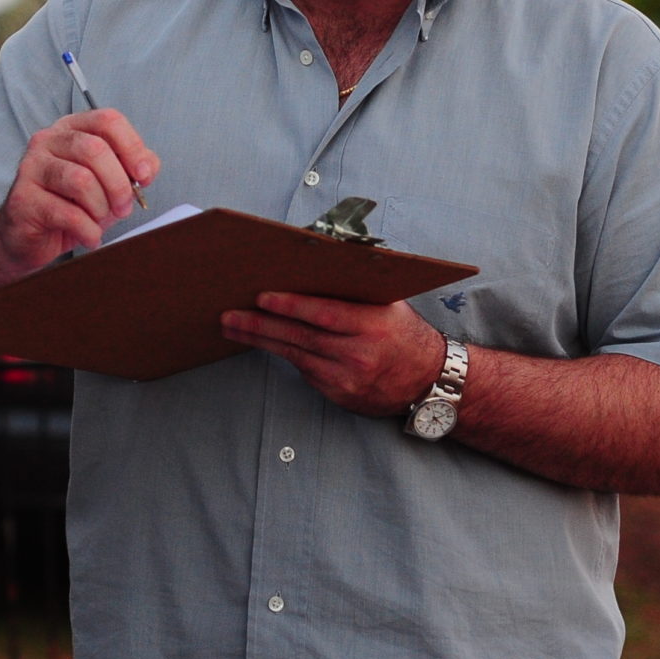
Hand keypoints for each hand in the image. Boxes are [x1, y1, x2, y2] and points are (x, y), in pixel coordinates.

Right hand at [0, 110, 159, 273]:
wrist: (27, 237)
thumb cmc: (68, 206)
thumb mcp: (107, 184)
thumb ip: (131, 168)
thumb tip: (148, 167)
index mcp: (71, 129)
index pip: (107, 121)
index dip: (132, 147)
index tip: (143, 175)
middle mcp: (48, 141)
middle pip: (95, 149)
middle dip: (118, 185)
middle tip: (122, 207)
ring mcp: (31, 167)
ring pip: (81, 180)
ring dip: (100, 208)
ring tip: (98, 220)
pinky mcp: (23, 198)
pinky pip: (68, 213)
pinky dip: (88, 230)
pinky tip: (88, 235)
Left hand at [221, 292, 447, 416]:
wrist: (430, 380)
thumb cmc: (404, 332)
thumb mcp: (388, 304)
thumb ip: (354, 288)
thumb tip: (315, 262)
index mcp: (373, 324)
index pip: (324, 314)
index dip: (291, 306)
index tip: (262, 297)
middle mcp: (360, 354)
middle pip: (301, 338)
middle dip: (260, 326)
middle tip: (229, 316)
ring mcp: (349, 379)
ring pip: (296, 356)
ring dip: (261, 341)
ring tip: (233, 328)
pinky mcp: (341, 396)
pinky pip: (306, 373)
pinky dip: (286, 356)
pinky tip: (264, 343)